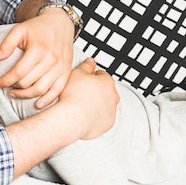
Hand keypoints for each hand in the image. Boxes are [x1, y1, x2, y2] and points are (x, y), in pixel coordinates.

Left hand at [0, 7, 73, 108]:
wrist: (59, 23)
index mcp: (38, 49)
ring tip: (15, 93)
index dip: (5, 80)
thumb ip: (7, 44)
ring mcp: (60, 67)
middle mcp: (51, 59)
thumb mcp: (19, 30)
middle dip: (13, 87)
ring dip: (26, 95)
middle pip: (28, 82)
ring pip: (41, 89)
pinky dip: (47, 99)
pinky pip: (57, 90)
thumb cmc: (37, 27)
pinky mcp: (66, 71)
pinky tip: (37, 103)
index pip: (18, 72)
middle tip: (5, 88)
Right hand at [5, 57, 118, 177]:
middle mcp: (113, 96)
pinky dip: (96, 116)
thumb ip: (86, 66)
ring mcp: (111, 110)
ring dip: (96, 103)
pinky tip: (84, 114)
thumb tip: (91, 61)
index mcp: (107, 82)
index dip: (90, 77)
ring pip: (105, 104)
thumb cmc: (73, 96)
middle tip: (80, 92)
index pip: (101, 75)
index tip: (83, 81)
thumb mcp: (76, 74)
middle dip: (95, 90)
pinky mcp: (108, 123)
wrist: (72, 119)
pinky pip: (103, 117)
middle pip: (104, 90)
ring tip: (81, 104)